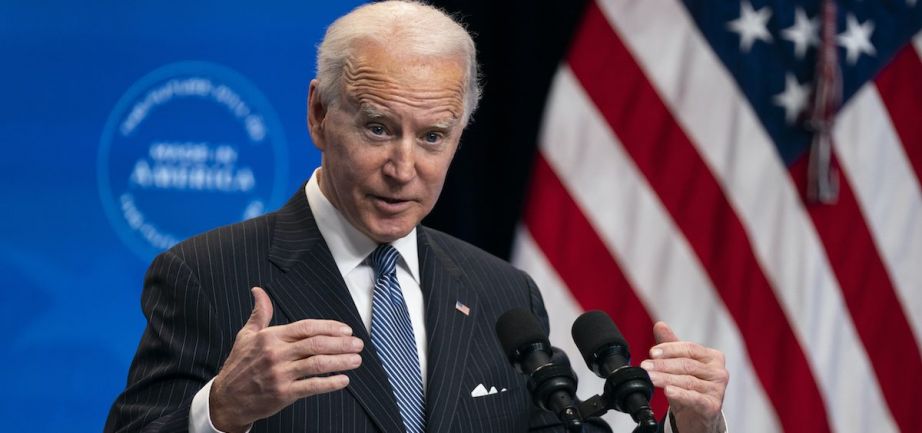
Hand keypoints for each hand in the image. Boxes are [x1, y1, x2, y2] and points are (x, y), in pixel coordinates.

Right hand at [209, 287, 363, 432]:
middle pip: (316, 344)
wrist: (226, 399)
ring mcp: (280, 374)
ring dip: (341, 361)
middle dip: (341, 343)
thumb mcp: (246, 336)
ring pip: (317, 364)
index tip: (346, 330)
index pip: (306, 327)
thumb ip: (259, 313)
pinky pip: (312, 386)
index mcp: (271, 337)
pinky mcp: (283, 393)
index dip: (329, 327)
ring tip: (356, 359)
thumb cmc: (238, 365)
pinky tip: (343, 380)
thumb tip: (258, 291)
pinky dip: (330, 383)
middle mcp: (276, 354)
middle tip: (358, 344)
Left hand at [640, 322, 727, 432]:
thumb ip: (672, 346)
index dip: (669, 349)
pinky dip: (680, 394)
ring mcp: (718, 390)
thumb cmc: (691, 387)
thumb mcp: (681, 365)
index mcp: (713, 357)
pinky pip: (695, 398)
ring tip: (650, 378)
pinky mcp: (713, 406)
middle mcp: (719, 372)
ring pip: (688, 381)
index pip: (690, 348)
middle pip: (687, 364)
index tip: (651, 352)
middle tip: (645, 366)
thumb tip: (660, 325)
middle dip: (663, 365)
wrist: (699, 417)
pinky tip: (668, 391)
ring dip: (665, 379)